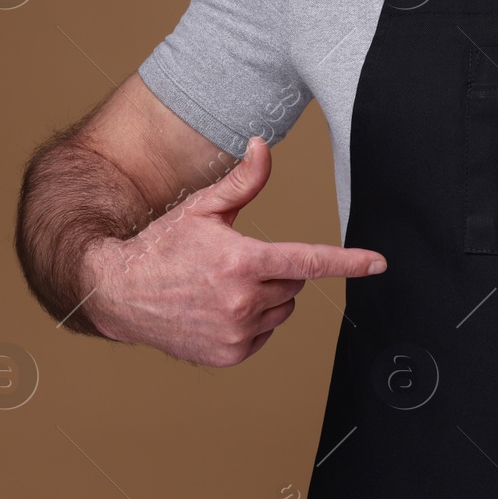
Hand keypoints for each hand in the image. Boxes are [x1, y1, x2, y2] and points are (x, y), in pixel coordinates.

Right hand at [83, 137, 385, 365]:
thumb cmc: (163, 246)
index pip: (308, 260)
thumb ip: (243, 181)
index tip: (378, 263)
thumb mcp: (202, 208)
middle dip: (276, 271)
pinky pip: (265, 333)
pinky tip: (218, 311)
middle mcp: (243, 301)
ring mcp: (237, 331)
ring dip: (266, 298)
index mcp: (242, 262)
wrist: (119, 292)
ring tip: (222, 288)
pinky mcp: (230, 354)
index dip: (348, 261)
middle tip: (236, 264)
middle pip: (295, 283)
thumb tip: (263, 145)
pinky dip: (252, 322)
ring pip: (283, 309)